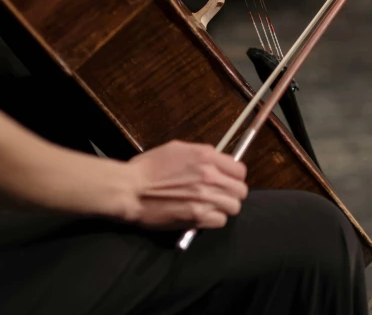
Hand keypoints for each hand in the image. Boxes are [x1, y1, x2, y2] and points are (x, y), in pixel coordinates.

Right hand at [124, 140, 247, 229]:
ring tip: (210, 207)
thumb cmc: (147, 169)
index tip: (226, 181)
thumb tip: (214, 160)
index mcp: (205, 156)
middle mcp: (210, 176)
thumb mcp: (176, 149)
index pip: (240, 170)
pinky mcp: (198, 217)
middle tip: (219, 196)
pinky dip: (213, 220)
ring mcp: (205, 197)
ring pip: (233, 207)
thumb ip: (200, 154)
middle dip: (231, 193)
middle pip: (240, 190)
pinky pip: (220, 221)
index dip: (234, 177)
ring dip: (223, 208)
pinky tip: (201, 216)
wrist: (130, 189)